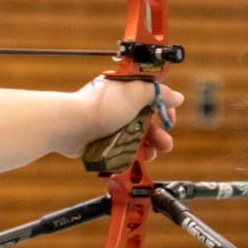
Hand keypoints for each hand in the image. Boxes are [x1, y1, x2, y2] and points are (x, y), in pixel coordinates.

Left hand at [58, 77, 183, 160]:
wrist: (71, 126)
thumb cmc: (101, 106)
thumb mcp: (136, 92)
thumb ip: (158, 93)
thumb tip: (177, 96)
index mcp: (124, 88)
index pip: (150, 94)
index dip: (163, 106)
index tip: (170, 117)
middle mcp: (116, 104)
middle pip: (144, 119)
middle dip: (158, 132)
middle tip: (166, 144)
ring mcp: (107, 122)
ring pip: (134, 135)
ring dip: (148, 146)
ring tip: (153, 154)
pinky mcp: (100, 139)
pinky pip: (121, 147)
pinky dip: (131, 153)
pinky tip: (137, 158)